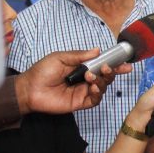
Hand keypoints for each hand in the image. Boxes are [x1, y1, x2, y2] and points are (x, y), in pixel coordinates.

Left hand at [16, 49, 130, 113]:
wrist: (29, 89)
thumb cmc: (42, 71)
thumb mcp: (60, 58)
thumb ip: (79, 55)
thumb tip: (97, 50)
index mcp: (81, 66)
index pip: (101, 65)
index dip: (114, 64)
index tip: (124, 62)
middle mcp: (85, 79)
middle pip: (105, 76)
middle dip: (111, 72)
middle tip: (108, 68)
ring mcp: (83, 91)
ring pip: (102, 87)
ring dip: (102, 81)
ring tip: (91, 77)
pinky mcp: (79, 102)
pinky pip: (95, 100)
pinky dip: (98, 93)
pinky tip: (93, 88)